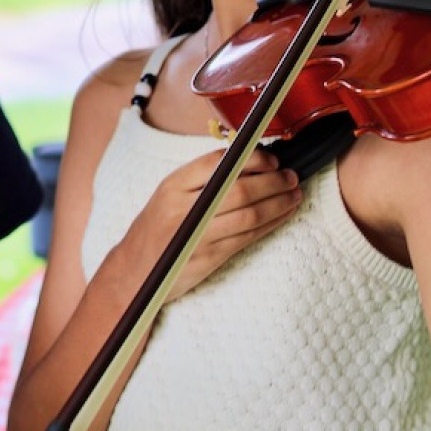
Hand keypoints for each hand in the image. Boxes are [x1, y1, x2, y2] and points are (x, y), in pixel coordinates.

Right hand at [127, 147, 301, 298]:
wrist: (136, 270)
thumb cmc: (158, 228)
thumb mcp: (169, 195)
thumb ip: (202, 179)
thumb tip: (249, 162)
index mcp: (173, 186)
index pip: (218, 163)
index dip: (251, 159)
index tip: (271, 159)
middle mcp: (184, 209)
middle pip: (239, 190)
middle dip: (272, 182)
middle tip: (290, 176)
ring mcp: (197, 235)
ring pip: (249, 215)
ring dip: (278, 204)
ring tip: (294, 195)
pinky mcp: (209, 258)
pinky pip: (247, 237)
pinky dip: (270, 224)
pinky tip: (282, 215)